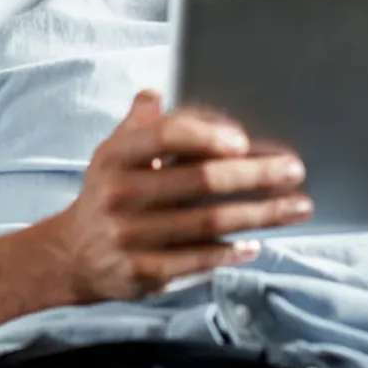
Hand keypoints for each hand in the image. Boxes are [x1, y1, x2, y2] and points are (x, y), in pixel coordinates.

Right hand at [51, 91, 311, 301]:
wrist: (71, 254)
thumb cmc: (108, 192)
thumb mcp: (114, 151)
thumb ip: (142, 123)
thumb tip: (156, 93)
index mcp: (116, 156)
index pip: (164, 136)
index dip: (205, 135)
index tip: (243, 139)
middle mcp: (120, 195)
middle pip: (199, 181)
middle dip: (254, 175)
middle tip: (294, 170)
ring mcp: (130, 237)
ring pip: (207, 222)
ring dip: (259, 214)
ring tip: (297, 205)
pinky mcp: (142, 273)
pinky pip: (197, 260)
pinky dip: (231, 251)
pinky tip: (257, 242)